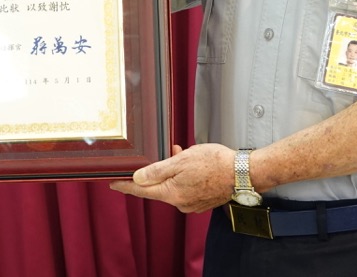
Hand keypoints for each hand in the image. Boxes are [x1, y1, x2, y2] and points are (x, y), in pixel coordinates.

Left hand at [109, 143, 233, 213]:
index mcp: (172, 193)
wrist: (243, 173)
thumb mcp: (181, 161)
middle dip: (157, 171)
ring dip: (173, 170)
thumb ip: (157, 170)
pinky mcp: (202, 200)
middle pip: (158, 187)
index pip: (141, 191)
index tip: (112, 183)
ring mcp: (192, 203)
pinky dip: (184, 176)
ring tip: (181, 153)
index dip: (126, 186)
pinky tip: (192, 164)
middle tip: (162, 153)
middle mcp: (180, 203)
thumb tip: (137, 178)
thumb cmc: (214, 164)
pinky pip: (185, 188)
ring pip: (173, 185)